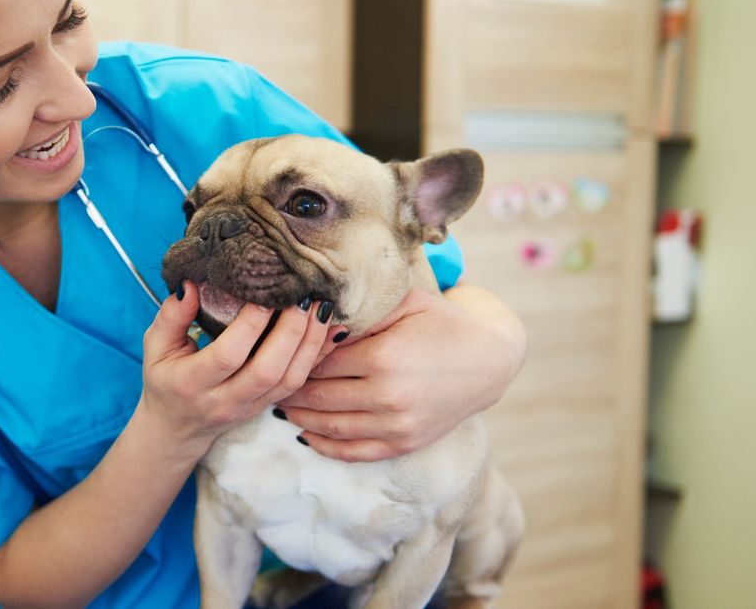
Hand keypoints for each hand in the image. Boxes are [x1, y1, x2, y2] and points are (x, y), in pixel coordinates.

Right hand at [138, 281, 333, 455]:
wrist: (177, 428)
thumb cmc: (166, 379)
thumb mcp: (156, 346)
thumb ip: (171, 315)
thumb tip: (191, 283)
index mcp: (191, 383)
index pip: (228, 354)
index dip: (251, 323)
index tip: (265, 291)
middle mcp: (223, 400)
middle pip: (267, 369)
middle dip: (290, 330)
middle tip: (302, 295)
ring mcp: (249, 407)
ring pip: (290, 380)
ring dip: (310, 342)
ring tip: (320, 306)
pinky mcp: (267, 407)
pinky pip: (299, 384)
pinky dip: (318, 356)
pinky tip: (329, 329)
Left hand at [277, 286, 525, 461]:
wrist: (488, 361)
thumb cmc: (439, 323)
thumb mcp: (402, 303)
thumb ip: (358, 310)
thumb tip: (312, 316)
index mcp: (382, 356)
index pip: (318, 361)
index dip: (295, 357)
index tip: (277, 352)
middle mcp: (388, 395)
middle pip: (318, 396)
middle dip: (289, 389)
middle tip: (268, 381)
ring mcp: (397, 425)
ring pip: (329, 426)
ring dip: (299, 417)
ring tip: (279, 405)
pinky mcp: (404, 443)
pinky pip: (354, 451)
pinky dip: (324, 446)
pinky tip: (305, 435)